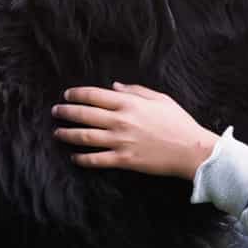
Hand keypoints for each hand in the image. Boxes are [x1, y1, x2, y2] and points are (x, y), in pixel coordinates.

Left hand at [51, 82, 220, 179]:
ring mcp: (120, 141)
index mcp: (129, 103)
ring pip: (84, 137)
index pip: (94, 95)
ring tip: (57, 133)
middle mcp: (120, 121)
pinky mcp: (124, 160)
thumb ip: (135, 91)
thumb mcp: (160, 99)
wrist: (191, 149)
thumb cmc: (178, 122)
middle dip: (65, 112)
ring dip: (67, 134)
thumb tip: (114, 87)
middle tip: (55, 112)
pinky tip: (74, 156)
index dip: (76, 94)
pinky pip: (96, 159)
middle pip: (84, 114)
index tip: (67, 95)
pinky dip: (82, 158)